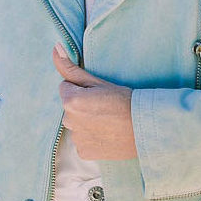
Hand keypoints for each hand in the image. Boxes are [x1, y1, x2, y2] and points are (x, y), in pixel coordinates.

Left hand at [52, 43, 137, 159]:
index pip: (65, 88)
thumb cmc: (124, 100)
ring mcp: (76, 139)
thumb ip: (71, 67)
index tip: (98, 95)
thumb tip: (55, 48)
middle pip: (69, 108)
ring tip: (108, 122)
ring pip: (76, 125)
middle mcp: (69, 122)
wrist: (145, 126)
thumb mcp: (98, 81)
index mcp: (70, 101)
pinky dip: (92, 139)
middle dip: (82, 107)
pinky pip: (83, 142)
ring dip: (87, 123)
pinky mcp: (84, 153)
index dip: (82, 89)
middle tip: (105, 108)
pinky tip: (107, 135)